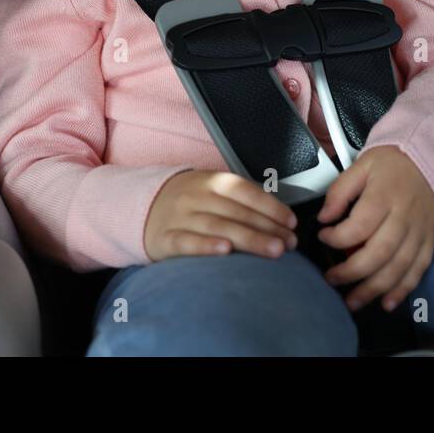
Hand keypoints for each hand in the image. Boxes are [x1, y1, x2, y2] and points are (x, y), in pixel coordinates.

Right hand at [144, 170, 298, 261]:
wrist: (142, 208)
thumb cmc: (189, 203)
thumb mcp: (211, 191)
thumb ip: (240, 201)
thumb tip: (280, 219)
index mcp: (212, 181)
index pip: (246, 191)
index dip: (271, 207)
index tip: (291, 223)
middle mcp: (196, 196)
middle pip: (236, 211)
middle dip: (267, 228)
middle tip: (289, 243)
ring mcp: (179, 216)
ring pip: (218, 226)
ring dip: (249, 239)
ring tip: (273, 250)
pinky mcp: (164, 238)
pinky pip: (186, 242)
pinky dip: (206, 246)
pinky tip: (225, 251)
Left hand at [315, 147, 433, 313]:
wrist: (433, 160)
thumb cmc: (394, 163)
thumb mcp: (363, 165)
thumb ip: (340, 191)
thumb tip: (324, 217)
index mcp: (385, 195)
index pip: (361, 225)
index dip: (338, 238)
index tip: (323, 237)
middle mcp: (405, 216)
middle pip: (379, 253)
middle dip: (352, 272)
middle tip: (331, 279)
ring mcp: (420, 232)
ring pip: (398, 268)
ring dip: (374, 289)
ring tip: (352, 301)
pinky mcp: (430, 242)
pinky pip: (418, 271)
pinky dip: (403, 290)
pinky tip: (387, 303)